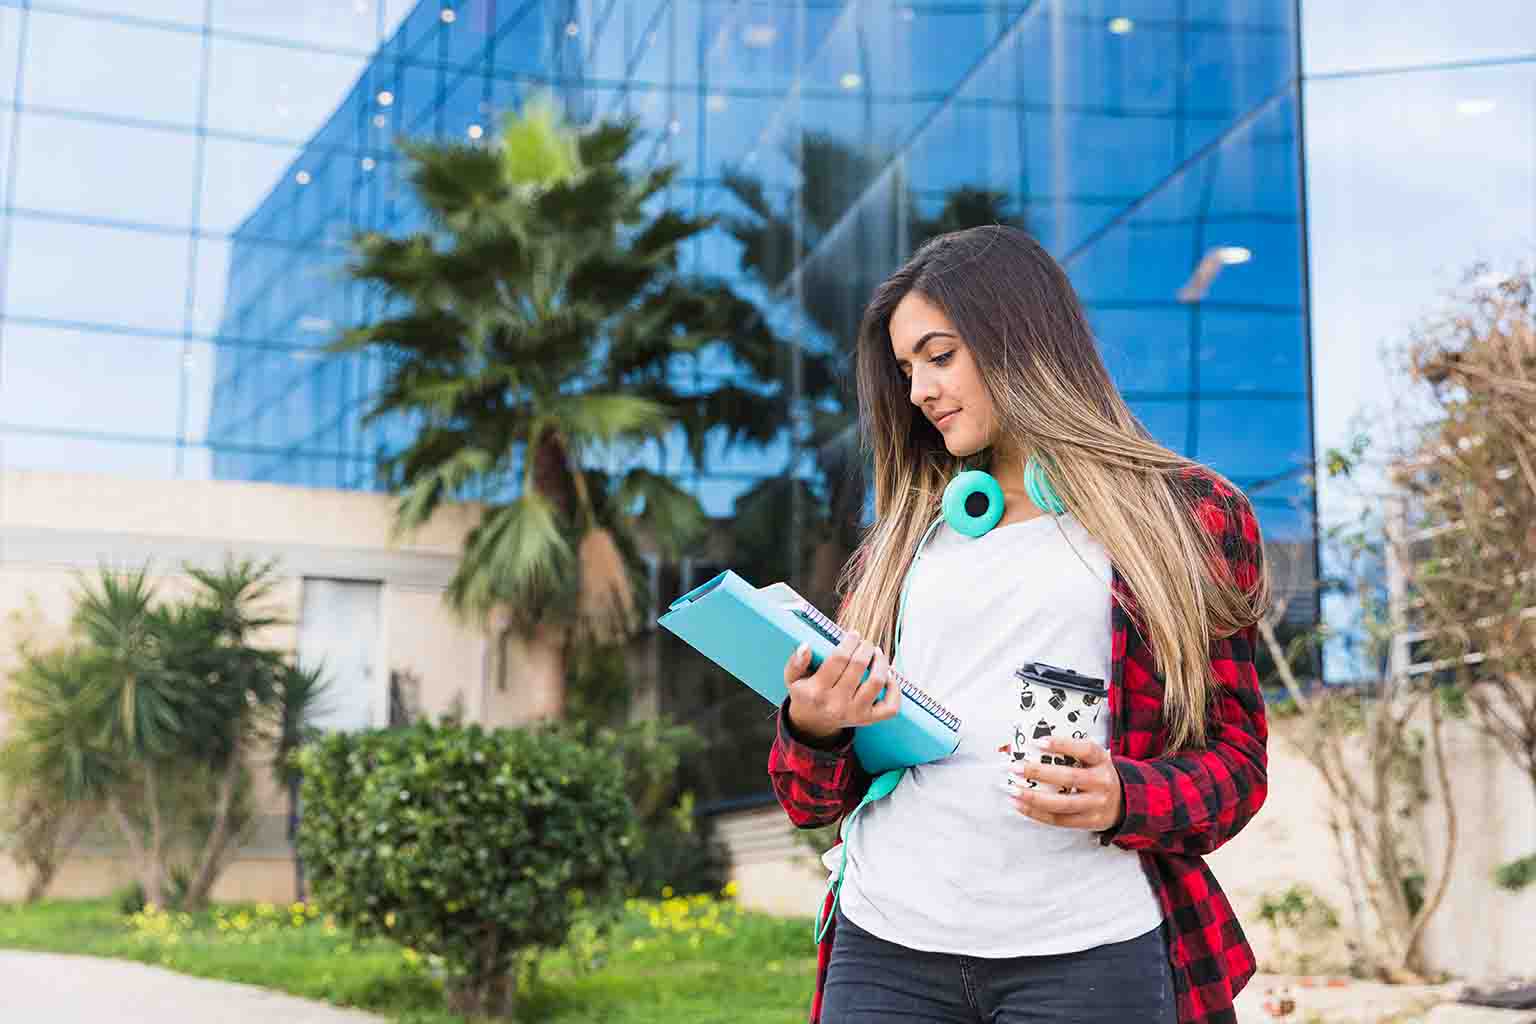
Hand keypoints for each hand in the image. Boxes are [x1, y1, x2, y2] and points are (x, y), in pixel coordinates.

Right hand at [783, 629, 900, 741]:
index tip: (854, 634)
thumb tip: (806, 646)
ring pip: (876, 682)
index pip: (838, 659)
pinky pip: (890, 706)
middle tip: (865, 642)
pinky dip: (894, 689)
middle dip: (865, 648)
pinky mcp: (869, 719)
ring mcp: (855, 713)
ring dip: (881, 662)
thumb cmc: (806, 694)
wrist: (814, 722)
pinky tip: (888, 676)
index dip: (849, 642)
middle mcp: (836, 704)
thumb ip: (795, 662)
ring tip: (877, 653)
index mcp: (816, 692)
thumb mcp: (793, 679)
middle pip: (858, 667)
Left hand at [1009, 736, 1122, 830]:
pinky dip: (1037, 814)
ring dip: (1034, 798)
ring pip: (1063, 804)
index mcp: (1102, 761)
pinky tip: (1021, 805)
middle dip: (1039, 773)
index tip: (1037, 741)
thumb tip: (1033, 744)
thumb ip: (1072, 752)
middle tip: (1016, 768)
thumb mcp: (1095, 759)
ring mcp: (1097, 804)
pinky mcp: (1090, 822)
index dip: (1062, 744)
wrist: (1126, 803)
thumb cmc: (1099, 775)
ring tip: (1013, 791)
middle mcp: (1102, 782)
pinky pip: (1060, 820)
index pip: (1085, 750)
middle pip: (1070, 778)